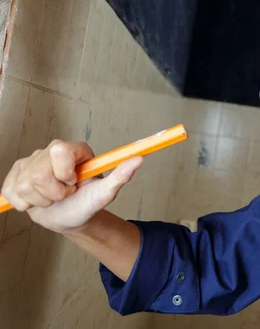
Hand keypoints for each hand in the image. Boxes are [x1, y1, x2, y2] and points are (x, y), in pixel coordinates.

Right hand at [1, 140, 142, 233]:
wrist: (71, 217)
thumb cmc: (89, 202)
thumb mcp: (106, 192)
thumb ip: (122, 175)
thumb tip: (139, 159)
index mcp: (74, 150)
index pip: (60, 151)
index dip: (64, 174)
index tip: (73, 184)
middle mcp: (51, 150)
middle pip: (39, 173)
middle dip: (54, 193)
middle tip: (65, 194)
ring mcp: (31, 161)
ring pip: (24, 184)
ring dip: (41, 200)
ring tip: (54, 198)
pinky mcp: (15, 175)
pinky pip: (10, 190)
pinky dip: (24, 203)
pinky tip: (36, 200)